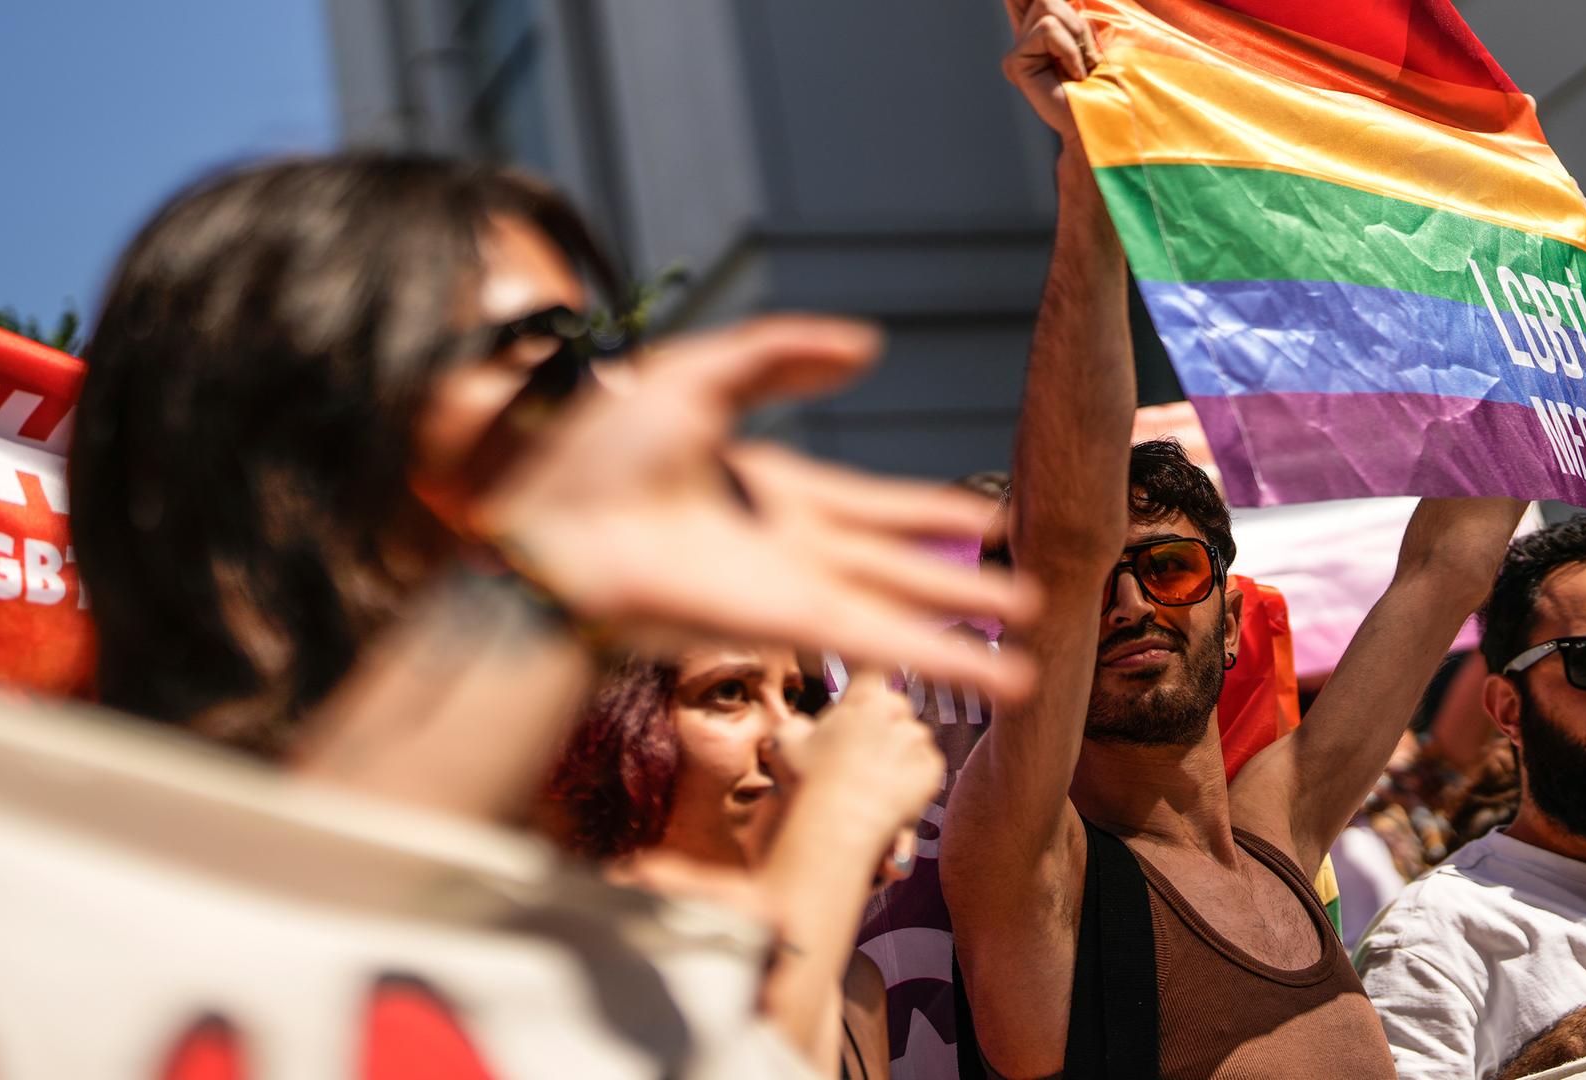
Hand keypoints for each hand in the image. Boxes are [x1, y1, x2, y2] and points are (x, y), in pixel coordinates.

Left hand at [471, 316, 1036, 701]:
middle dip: (960, 582)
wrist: (555, 527)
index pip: (869, 507)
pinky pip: (885, 644)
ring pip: (902, 617)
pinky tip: (1000, 676)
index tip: (984, 521)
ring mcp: (796, 591)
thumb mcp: (696, 375)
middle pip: (897, 568)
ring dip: (966, 638)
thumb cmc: (602, 456)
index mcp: (770, 492)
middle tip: (1028, 594)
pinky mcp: (794, 625)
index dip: (926, 513)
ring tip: (1031, 661)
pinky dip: (945, 659)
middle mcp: (792, 551)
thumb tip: (868, 346)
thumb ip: (781, 353)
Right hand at [768, 671, 943, 841]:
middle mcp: (896, 711)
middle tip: (858, 753)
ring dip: (897, 753)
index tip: (874, 664)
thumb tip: (804, 725)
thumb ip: (796, 724)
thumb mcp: (784, 744)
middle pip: (893, 707)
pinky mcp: (933, 768)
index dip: (872, 668)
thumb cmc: (809, 781)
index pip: (873, 667)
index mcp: (863, 699)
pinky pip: (925, 766)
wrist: (841, 825)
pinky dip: (911, 778)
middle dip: (881, 723)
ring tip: (871, 783)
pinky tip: (888, 795)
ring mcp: (918, 739)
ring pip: (910, 738)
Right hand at [1002, 0, 1101, 139]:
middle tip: (1088, 58)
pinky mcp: (1013, 63)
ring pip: (1049, 9)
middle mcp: (1025, 35)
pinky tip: (1071, 77)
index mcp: (1044, 27)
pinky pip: (1047, 30)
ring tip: (1081, 69)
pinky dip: (1069, 50)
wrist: (1105, 122)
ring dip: (1077, 36)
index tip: (1054, 29)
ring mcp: (1017, 50)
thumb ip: (1072, 13)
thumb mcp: (1093, 34)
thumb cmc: (1108, 84)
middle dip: (1078, 22)